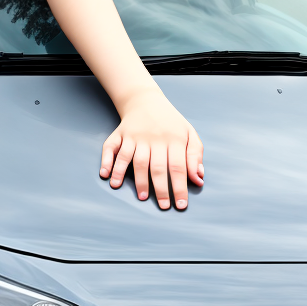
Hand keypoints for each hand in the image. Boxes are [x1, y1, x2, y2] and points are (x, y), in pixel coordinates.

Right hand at [101, 87, 203, 209]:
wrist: (145, 99)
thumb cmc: (170, 122)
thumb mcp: (189, 133)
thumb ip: (195, 155)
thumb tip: (199, 179)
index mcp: (173, 138)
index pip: (178, 167)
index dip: (179, 187)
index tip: (180, 205)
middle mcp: (153, 138)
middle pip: (156, 167)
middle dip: (160, 189)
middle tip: (164, 206)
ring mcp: (135, 136)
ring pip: (134, 160)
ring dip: (136, 179)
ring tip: (141, 196)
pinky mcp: (120, 134)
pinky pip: (111, 148)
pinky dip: (108, 162)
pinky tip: (107, 176)